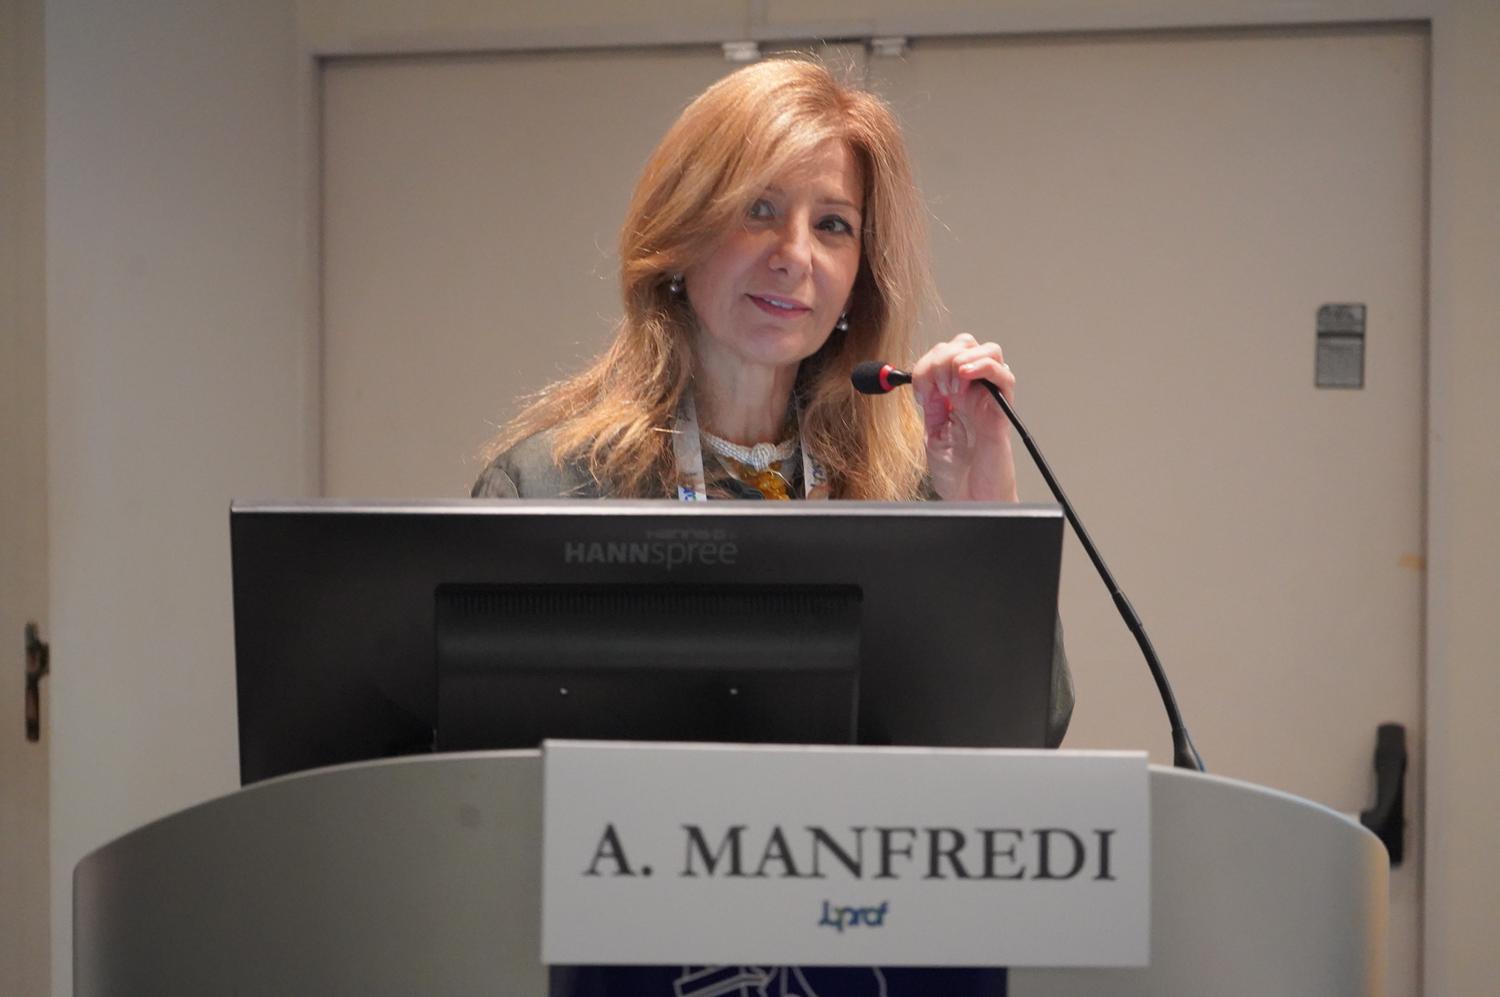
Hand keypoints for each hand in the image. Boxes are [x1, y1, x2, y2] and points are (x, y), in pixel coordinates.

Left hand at [911, 333, 1017, 501]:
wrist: (971, 501)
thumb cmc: (958, 476)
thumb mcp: (933, 434)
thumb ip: (932, 406)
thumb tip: (923, 379)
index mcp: (955, 396)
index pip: (945, 355)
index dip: (927, 364)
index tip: (919, 392)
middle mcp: (974, 393)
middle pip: (965, 345)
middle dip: (942, 357)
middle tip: (933, 387)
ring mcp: (990, 399)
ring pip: (988, 351)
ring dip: (961, 360)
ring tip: (951, 388)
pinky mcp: (1002, 411)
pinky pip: (1003, 375)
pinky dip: (982, 365)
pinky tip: (964, 377)